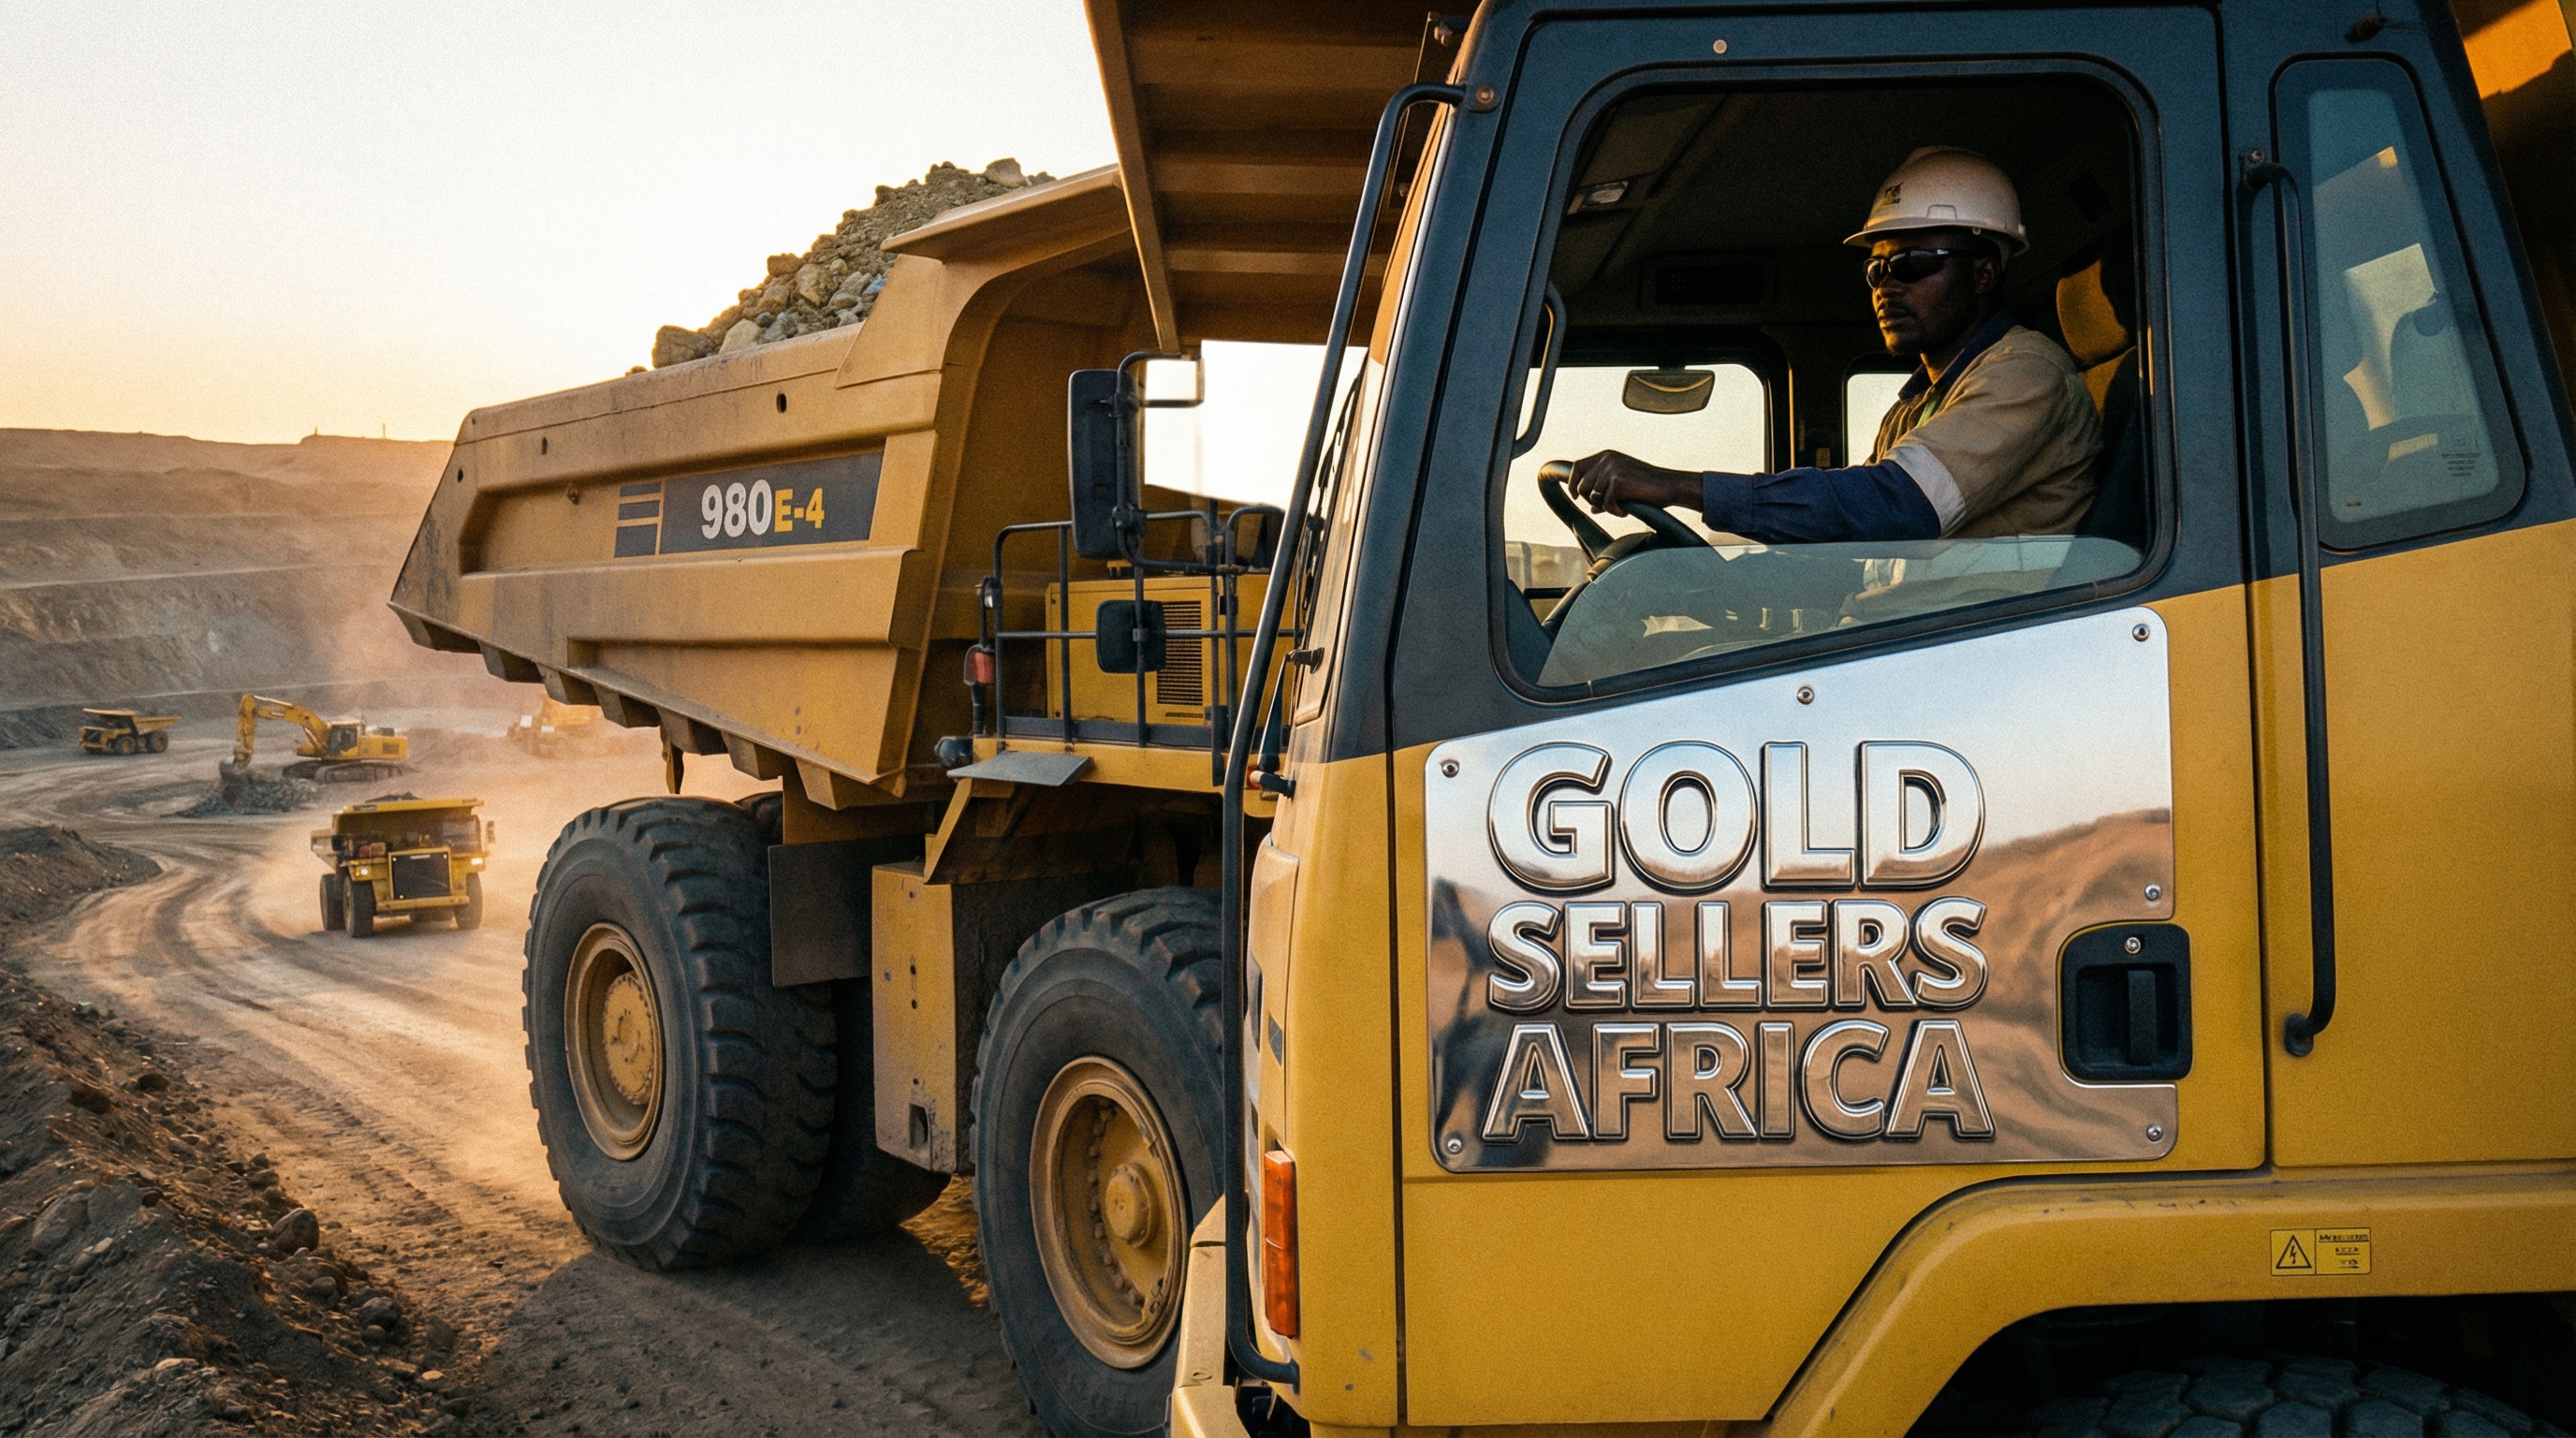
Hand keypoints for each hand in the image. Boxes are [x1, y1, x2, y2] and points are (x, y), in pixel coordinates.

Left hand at [1569, 451, 1699, 516]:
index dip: (1573, 483)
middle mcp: (1607, 459)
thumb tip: (1592, 508)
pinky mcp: (1618, 481)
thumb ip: (1605, 491)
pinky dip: (1615, 512)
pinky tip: (1626, 510)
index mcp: (1606, 456)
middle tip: (1608, 506)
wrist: (1669, 487)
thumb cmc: (1647, 487)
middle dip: (1591, 500)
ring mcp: (1612, 469)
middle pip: (1582, 485)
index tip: (1576, 496)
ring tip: (1621, 506)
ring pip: (1592, 497)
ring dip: (1605, 507)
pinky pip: (1606, 504)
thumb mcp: (1622, 485)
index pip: (1577, 467)